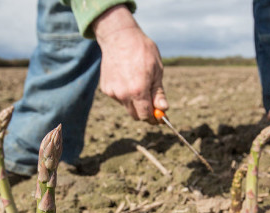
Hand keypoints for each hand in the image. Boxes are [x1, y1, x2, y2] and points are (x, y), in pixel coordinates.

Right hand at [93, 5, 167, 123]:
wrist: (119, 37)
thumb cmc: (142, 51)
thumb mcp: (157, 71)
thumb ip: (158, 93)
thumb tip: (164, 109)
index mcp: (138, 90)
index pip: (146, 115)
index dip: (154, 118)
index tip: (160, 117)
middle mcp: (123, 94)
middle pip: (136, 115)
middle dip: (145, 113)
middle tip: (153, 105)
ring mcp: (113, 92)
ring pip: (127, 106)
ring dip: (135, 102)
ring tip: (139, 83)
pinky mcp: (106, 88)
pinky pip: (119, 98)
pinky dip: (125, 94)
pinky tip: (127, 79)